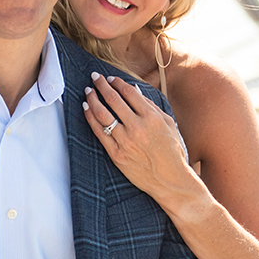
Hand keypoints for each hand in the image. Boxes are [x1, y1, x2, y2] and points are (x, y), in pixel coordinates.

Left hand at [82, 73, 200, 209]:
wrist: (170, 180)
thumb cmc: (172, 153)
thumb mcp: (169, 125)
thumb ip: (152, 107)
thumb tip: (134, 91)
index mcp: (152, 118)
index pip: (130, 93)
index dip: (117, 83)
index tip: (111, 79)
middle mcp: (137, 127)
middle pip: (113, 100)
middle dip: (101, 85)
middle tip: (95, 78)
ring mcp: (125, 141)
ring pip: (103, 114)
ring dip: (93, 99)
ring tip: (88, 91)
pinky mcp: (116, 154)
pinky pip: (99, 132)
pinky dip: (90, 118)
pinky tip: (86, 108)